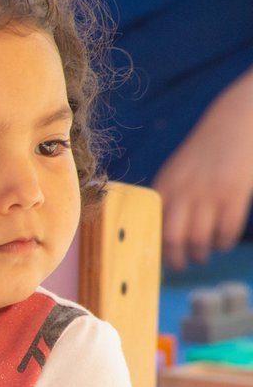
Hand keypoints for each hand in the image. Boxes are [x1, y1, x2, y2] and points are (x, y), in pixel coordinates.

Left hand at [154, 71, 252, 269]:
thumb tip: (160, 231)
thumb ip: (169, 195)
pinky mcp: (234, 194)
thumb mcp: (178, 169)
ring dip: (200, 254)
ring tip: (202, 256)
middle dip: (175, 259)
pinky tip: (222, 241)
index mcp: (165, 184)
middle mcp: (182, 190)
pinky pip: (226, 232)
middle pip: (171, 238)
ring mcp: (209, 193)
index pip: (149, 224)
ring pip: (198, 240)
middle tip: (181, 265)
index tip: (153, 258)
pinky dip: (222, 243)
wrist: (236, 121)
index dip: (150, 246)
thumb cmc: (206, 150)